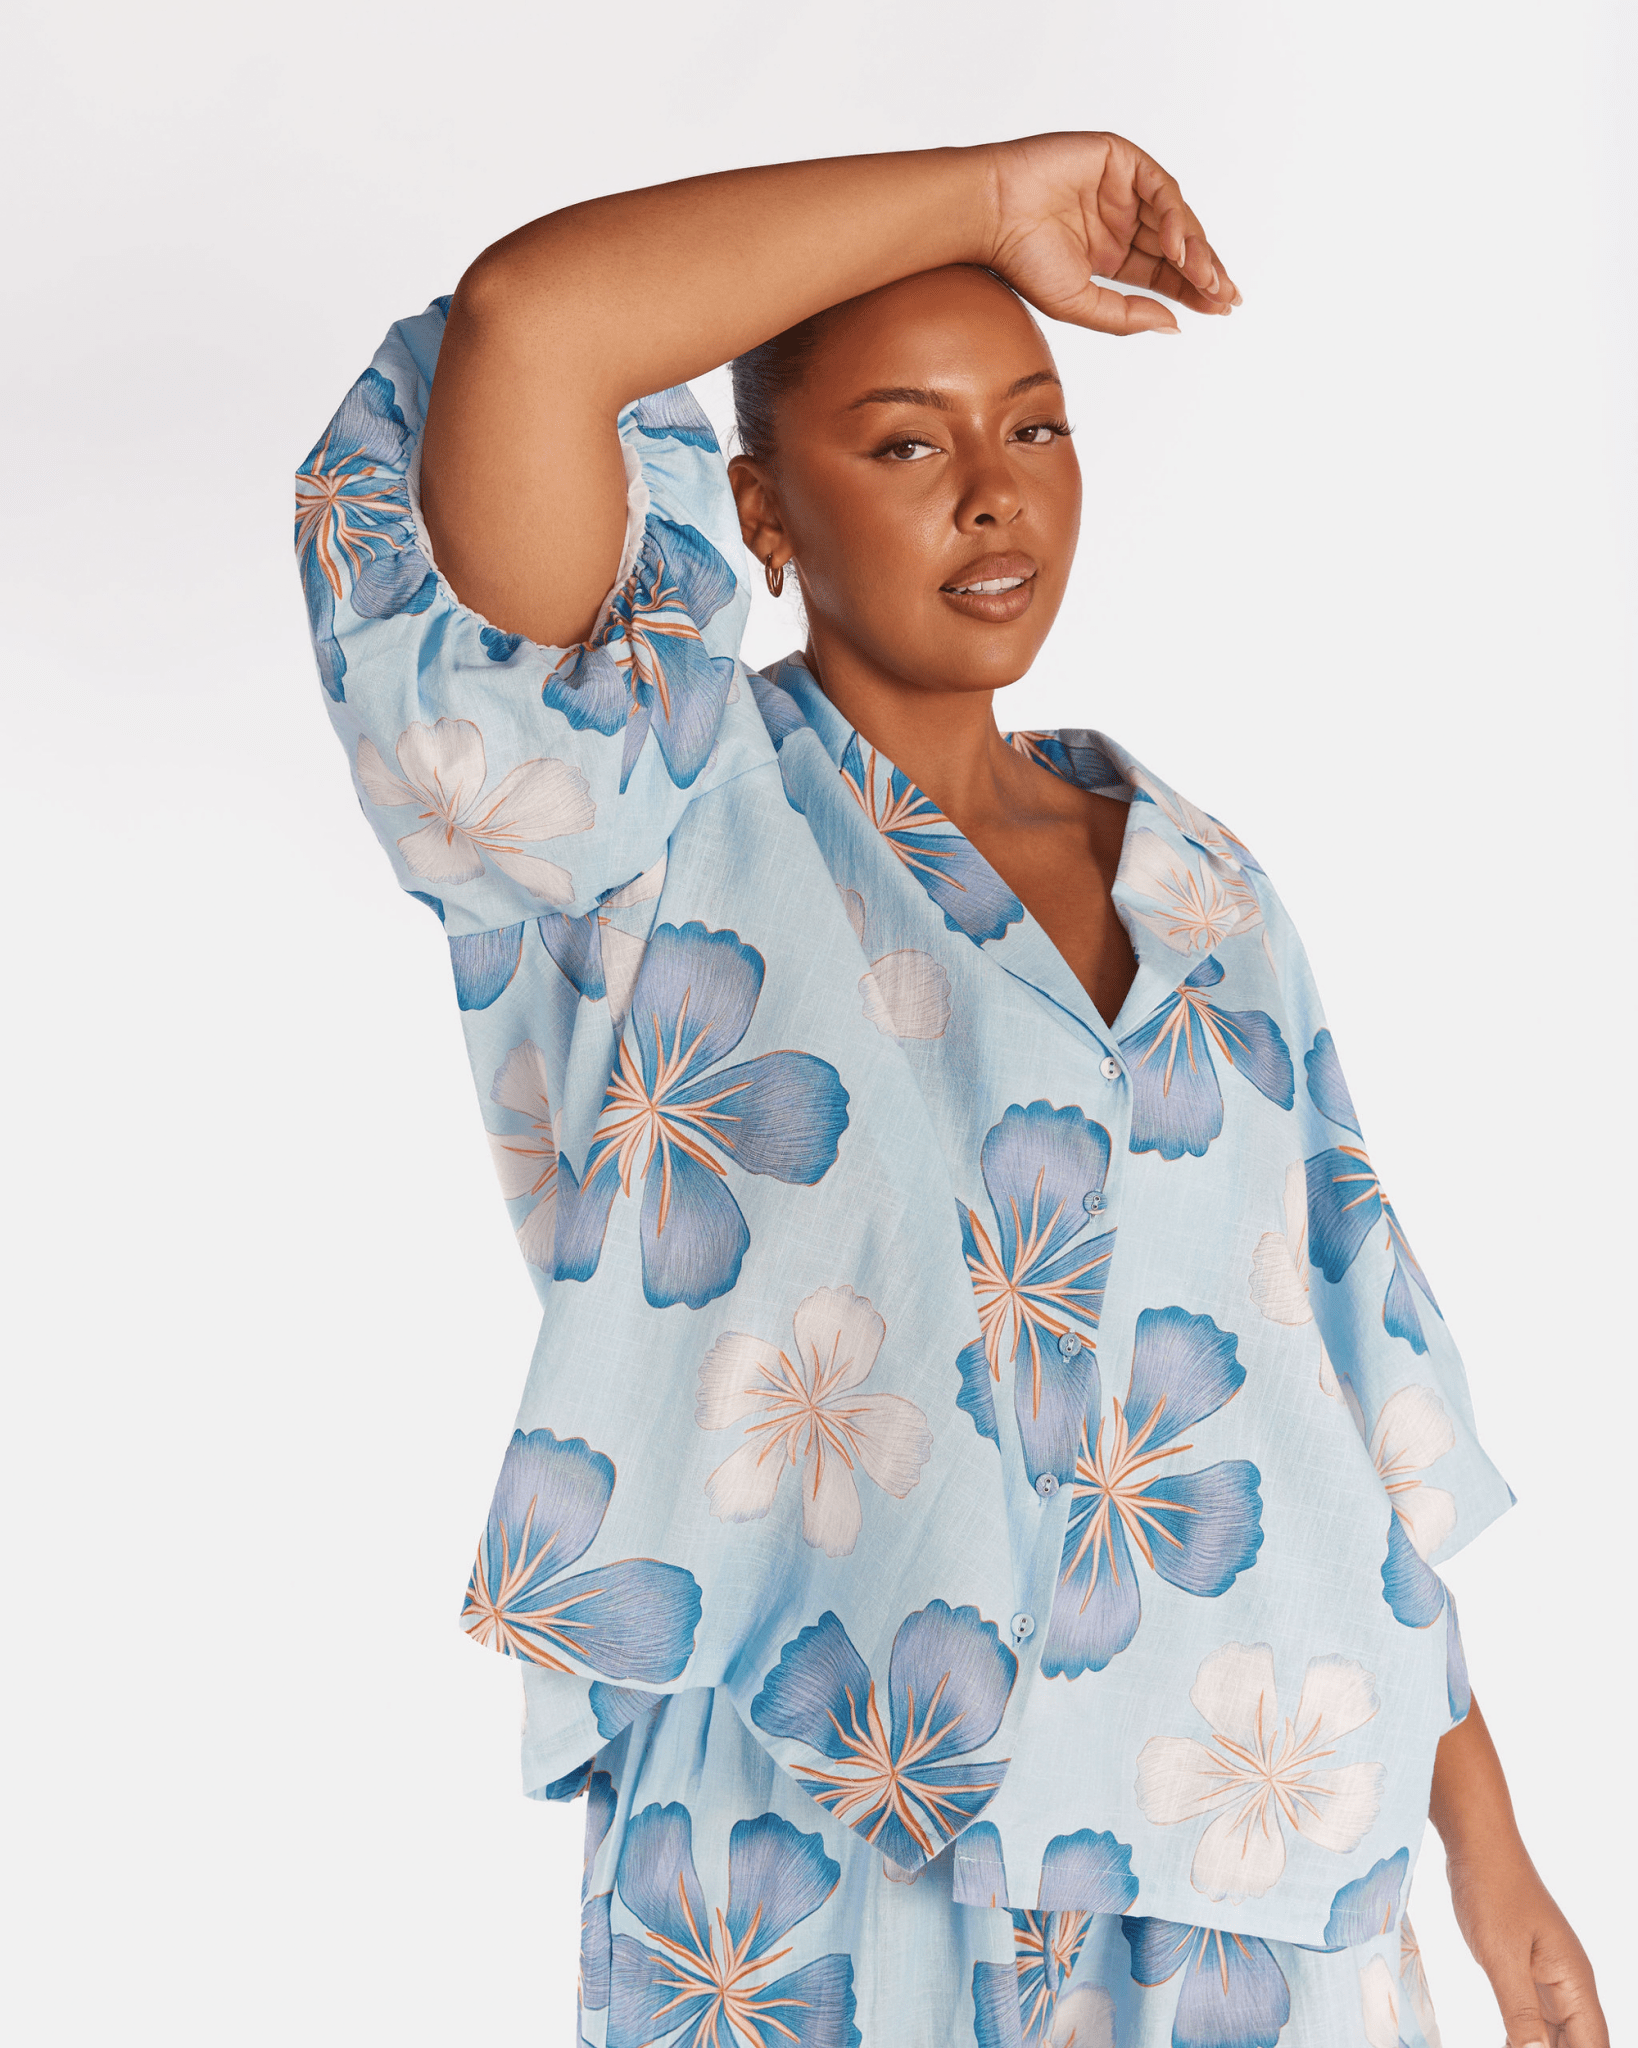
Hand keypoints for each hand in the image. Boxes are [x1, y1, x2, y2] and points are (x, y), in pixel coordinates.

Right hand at [981, 131, 1238, 335]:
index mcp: (1111, 255)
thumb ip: (1126, 316)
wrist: (990, 213)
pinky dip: (1173, 216)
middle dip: (1204, 272)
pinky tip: (1177, 247)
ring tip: (1205, 280)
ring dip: (1194, 249)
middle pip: (1177, 248)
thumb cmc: (1020, 259)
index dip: (1193, 291)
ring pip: (1174, 219)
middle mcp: (1120, 221)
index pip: (1164, 274)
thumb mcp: (1080, 304)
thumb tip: (1174, 326)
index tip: (1220, 310)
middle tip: (1225, 297)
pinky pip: (1160, 188)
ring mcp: (1122, 189)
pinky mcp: (1119, 159)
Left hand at [1447, 1847, 1607, 2047]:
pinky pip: (1533, 2017)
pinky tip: (1508, 2044)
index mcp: (1575, 1982)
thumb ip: (1521, 2012)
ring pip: (1555, 2035)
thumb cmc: (1492, 1891)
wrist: (1478, 1845)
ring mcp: (1548, 1978)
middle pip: (1577, 2043)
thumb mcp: (1502, 1956)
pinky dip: (1524, 2037)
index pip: (1593, 2045)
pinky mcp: (1526, 1971)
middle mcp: (1570, 1985)